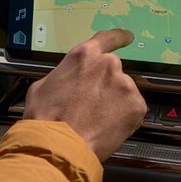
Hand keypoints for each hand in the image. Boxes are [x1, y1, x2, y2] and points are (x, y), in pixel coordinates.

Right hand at [23, 29, 146, 160]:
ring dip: (114, 102)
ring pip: (123, 91)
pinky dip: (124, 118)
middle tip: (92, 104)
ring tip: (97, 120)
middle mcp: (108, 64)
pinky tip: (107, 127)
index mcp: (84, 55)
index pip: (107, 39)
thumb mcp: (44, 86)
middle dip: (105, 85)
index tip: (127, 37)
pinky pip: (133, 109)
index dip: (118, 37)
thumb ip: (64, 76)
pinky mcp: (136, 106)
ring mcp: (125, 85)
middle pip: (112, 70)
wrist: (60, 144)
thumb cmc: (46, 116)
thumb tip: (69, 81)